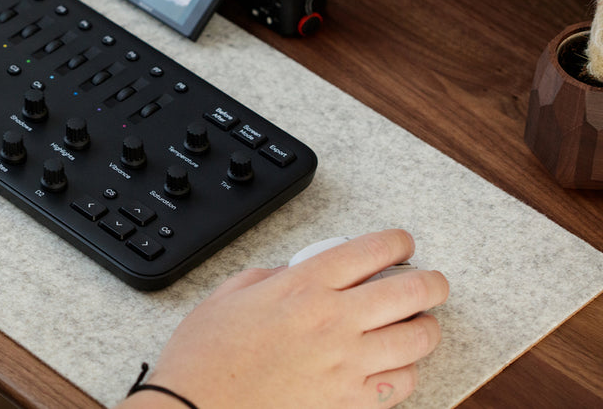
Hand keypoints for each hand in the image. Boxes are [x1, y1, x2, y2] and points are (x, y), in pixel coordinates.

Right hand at [119, 229, 448, 407]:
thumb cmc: (204, 358)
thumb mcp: (228, 296)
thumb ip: (268, 277)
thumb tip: (293, 273)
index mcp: (302, 287)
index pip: (370, 251)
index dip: (397, 242)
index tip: (403, 244)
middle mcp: (332, 320)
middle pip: (410, 291)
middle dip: (431, 282)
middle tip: (432, 282)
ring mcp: (345, 363)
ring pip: (417, 339)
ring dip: (426, 326)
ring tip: (420, 323)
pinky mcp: (348, 401)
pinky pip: (401, 383)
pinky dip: (407, 370)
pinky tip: (397, 364)